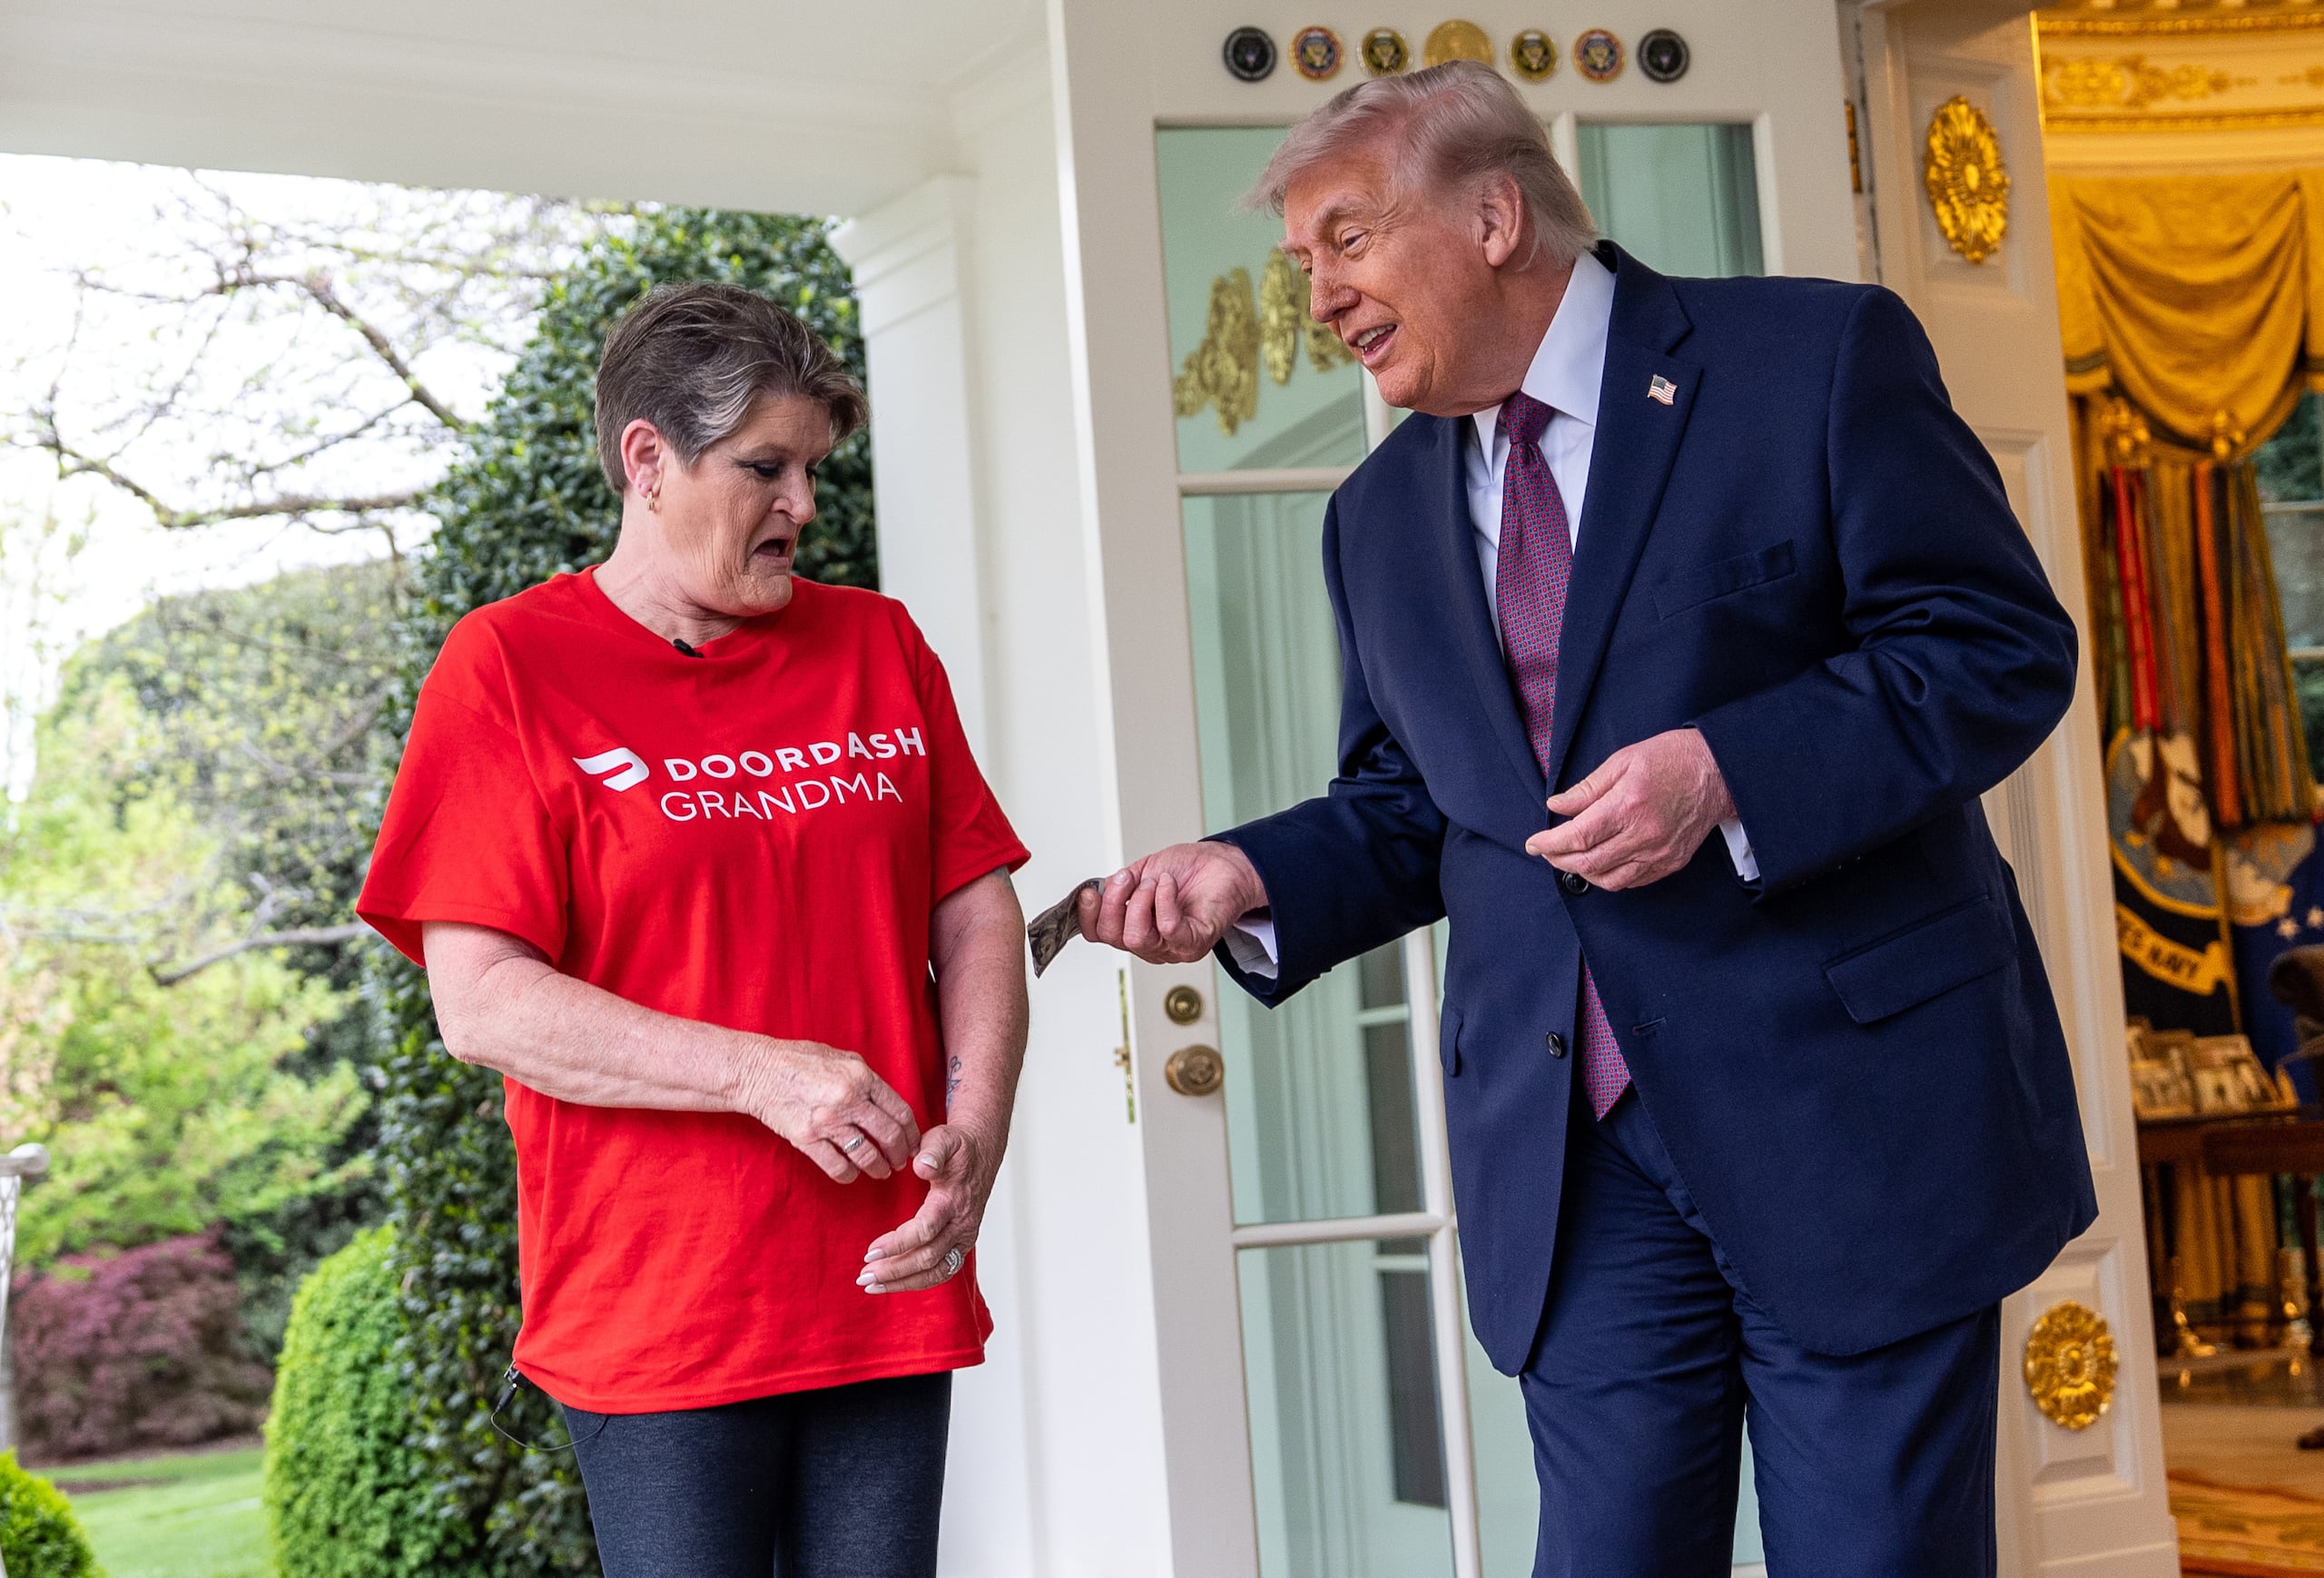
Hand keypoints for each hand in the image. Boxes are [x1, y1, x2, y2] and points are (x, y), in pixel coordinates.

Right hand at [738, 1040, 922, 1183]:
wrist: (758, 1070)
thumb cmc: (799, 1060)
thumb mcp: (841, 1057)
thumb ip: (867, 1078)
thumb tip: (888, 1101)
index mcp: (861, 1077)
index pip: (900, 1111)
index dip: (912, 1133)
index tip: (913, 1143)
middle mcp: (848, 1099)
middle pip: (889, 1136)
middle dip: (900, 1153)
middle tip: (901, 1161)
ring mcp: (827, 1121)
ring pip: (866, 1155)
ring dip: (879, 1168)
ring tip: (882, 1171)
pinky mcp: (806, 1139)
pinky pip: (837, 1166)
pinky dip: (849, 1175)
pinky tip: (853, 1174)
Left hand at [860, 1123, 998, 1293]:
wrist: (981, 1154)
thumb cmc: (956, 1147)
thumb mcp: (944, 1139)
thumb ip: (932, 1151)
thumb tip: (921, 1166)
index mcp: (954, 1200)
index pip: (925, 1230)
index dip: (897, 1244)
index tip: (870, 1250)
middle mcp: (962, 1224)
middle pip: (929, 1258)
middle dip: (894, 1270)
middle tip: (863, 1275)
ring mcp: (964, 1238)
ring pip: (936, 1272)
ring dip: (903, 1282)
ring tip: (872, 1285)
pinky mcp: (961, 1246)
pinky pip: (941, 1272)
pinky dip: (917, 1283)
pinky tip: (893, 1285)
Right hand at [1076, 842, 1268, 964]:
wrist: (1224, 865)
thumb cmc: (1188, 871)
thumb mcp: (1141, 873)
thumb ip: (1117, 886)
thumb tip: (1095, 891)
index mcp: (1133, 927)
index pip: (1098, 934)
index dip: (1087, 915)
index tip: (1090, 891)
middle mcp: (1151, 944)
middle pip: (1113, 937)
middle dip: (1114, 902)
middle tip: (1128, 878)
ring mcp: (1173, 947)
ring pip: (1136, 938)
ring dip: (1141, 901)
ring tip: (1156, 882)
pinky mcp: (1195, 942)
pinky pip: (1169, 928)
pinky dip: (1164, 900)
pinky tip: (1169, 884)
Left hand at [1526, 728, 1735, 891]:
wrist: (1718, 772)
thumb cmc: (1670, 759)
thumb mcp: (1622, 761)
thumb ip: (1586, 789)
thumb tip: (1556, 806)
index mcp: (1627, 806)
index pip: (1577, 837)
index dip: (1550, 844)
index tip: (1534, 844)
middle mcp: (1643, 835)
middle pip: (1588, 863)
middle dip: (1559, 860)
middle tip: (1547, 852)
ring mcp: (1659, 853)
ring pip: (1609, 879)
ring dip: (1583, 872)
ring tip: (1572, 857)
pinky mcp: (1671, 862)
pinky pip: (1632, 882)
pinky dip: (1610, 876)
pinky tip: (1601, 862)